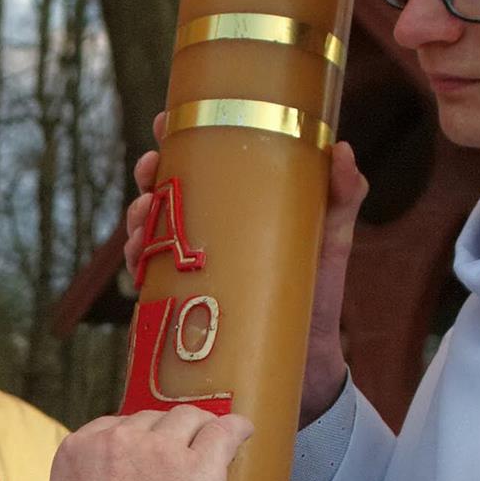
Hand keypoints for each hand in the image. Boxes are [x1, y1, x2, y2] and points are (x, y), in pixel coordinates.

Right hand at [47, 403, 253, 480]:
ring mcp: (160, 450)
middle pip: (150, 420)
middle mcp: (118, 440)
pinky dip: (236, 428)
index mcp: (79, 450)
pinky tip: (243, 429)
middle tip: (177, 457)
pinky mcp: (198, 466)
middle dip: (164, 436)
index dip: (135, 438)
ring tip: (210, 441)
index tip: (147, 450)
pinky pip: (223, 432)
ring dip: (197, 429)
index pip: (114, 426)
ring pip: (186, 419)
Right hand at [123, 118, 366, 426]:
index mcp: (240, 203)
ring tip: (145, 217)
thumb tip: (341, 150)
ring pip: (147, 228)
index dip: (178, 135)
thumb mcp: (334, 237)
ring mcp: (190, 264)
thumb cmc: (318, 292)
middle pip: (166, 189)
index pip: (202, 159)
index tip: (165, 120)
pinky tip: (139, 259)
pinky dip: (136, 262)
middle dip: (148, 174)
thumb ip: (343, 194)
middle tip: (150, 170)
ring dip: (137, 217)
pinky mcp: (180, 301)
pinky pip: (145, 276)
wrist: (305, 360)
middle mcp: (209, 229)